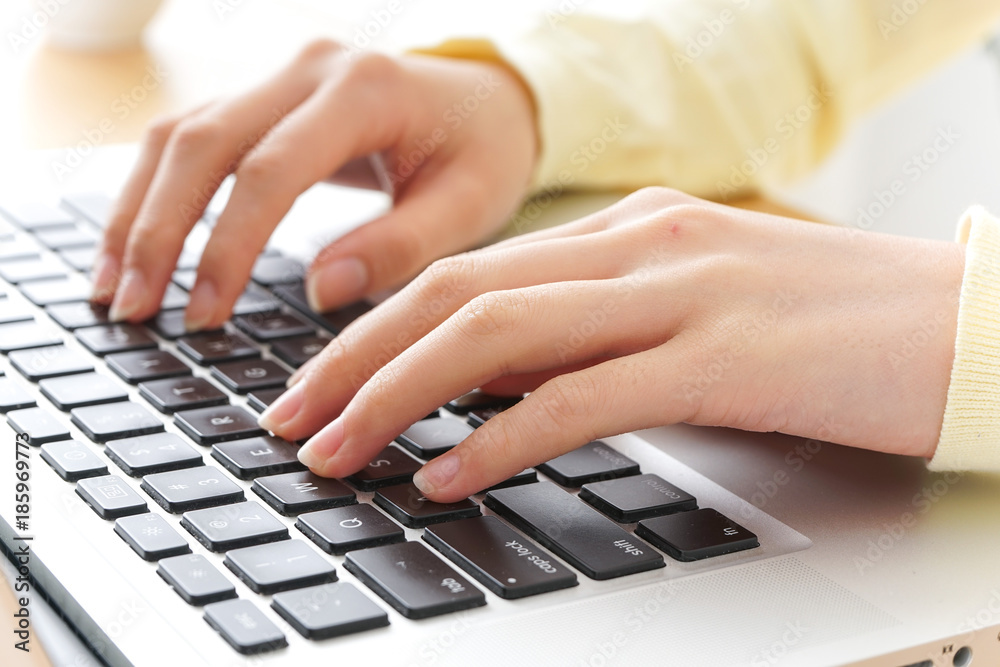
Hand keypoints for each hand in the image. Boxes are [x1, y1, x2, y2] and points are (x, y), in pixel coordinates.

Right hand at [92, 41, 536, 328]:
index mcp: (366, 90)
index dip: (228, 245)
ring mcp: (280, 75)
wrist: (489, 99)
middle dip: (158, 231)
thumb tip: (319, 291)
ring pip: (180, 134)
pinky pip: (190, 138)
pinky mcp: (264, 96)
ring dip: (139, 213)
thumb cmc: (485, 152)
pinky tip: (135, 247)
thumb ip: (400, 247)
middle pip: (202, 141)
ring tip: (116, 291)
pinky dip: (155, 193)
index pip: (272, 169)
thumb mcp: (470, 205)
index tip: (204, 315)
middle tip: (134, 310)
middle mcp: (309, 68)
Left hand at [259, 188, 964, 501]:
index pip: (470, 271)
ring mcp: (679, 296)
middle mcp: (640, 247)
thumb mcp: (694, 308)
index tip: (320, 379)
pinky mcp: (722, 360)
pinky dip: (500, 439)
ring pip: (498, 336)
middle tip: (292, 420)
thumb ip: (596, 331)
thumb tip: (494, 382)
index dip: (378, 327)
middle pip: (458, 294)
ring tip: (337, 453)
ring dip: (399, 397)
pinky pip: (581, 399)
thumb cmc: (829, 326)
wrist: (965, 323)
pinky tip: (446, 477)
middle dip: (356, 359)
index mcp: (629, 231)